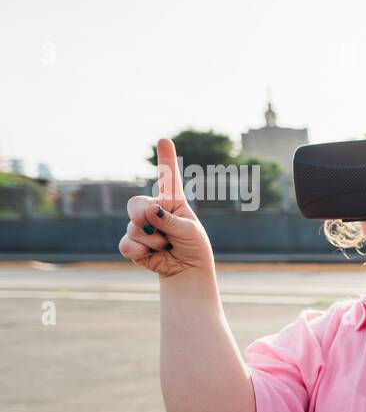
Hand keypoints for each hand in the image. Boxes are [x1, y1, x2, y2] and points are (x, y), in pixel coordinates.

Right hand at [118, 138, 215, 277]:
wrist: (187, 271)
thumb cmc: (194, 247)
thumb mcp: (190, 232)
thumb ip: (170, 220)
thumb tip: (150, 211)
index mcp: (172, 202)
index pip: (168, 177)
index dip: (166, 158)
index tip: (164, 140)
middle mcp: (154, 210)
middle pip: (135, 204)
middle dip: (144, 217)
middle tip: (161, 232)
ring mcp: (141, 226)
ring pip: (134, 228)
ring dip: (154, 242)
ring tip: (167, 246)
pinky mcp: (132, 243)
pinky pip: (127, 244)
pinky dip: (141, 252)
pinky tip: (151, 256)